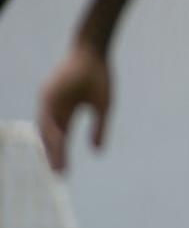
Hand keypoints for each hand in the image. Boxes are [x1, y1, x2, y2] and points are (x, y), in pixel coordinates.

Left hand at [38, 44, 111, 173]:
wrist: (93, 52)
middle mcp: (54, 108)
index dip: (63, 154)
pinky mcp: (48, 94)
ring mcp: (49, 101)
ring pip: (47, 129)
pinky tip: (59, 144)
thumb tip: (96, 151)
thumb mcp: (103, 107)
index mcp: (66, 111)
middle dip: (54, 156)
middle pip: (50, 137)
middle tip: (59, 175)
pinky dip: (52, 132)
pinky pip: (48, 117)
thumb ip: (99, 128)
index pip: (61, 137)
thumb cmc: (99, 76)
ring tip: (58, 166)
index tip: (66, 172)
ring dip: (52, 148)